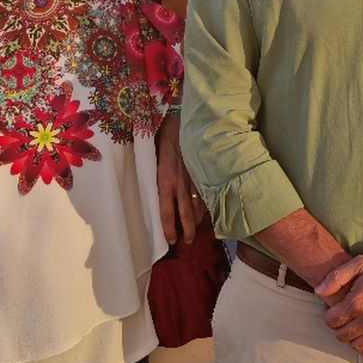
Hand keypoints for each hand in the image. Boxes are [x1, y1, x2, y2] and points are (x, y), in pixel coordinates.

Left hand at [155, 114, 204, 244]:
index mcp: (165, 180)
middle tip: (188, 242)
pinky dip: (208, 203)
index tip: (171, 240)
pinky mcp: (204, 171)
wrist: (183, 120)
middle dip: (187, 230)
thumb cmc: (163, 136)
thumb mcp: (153, 158)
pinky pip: (207, 192)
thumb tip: (154, 191)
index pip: (166, 210)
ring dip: (198, 219)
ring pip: (199, 204)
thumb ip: (157, 175)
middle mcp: (181, 183)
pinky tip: (208, 210)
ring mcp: (195, 178)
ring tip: (197, 229)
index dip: (169, 227)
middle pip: (186, 213)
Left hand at [315, 253, 362, 362]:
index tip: (332, 313)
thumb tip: (318, 292)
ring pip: (359, 346)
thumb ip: (337, 277)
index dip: (328, 317)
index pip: (331, 320)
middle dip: (339, 330)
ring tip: (355, 332)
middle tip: (343, 323)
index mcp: (356, 302)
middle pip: (343, 336)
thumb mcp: (360, 263)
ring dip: (353, 341)